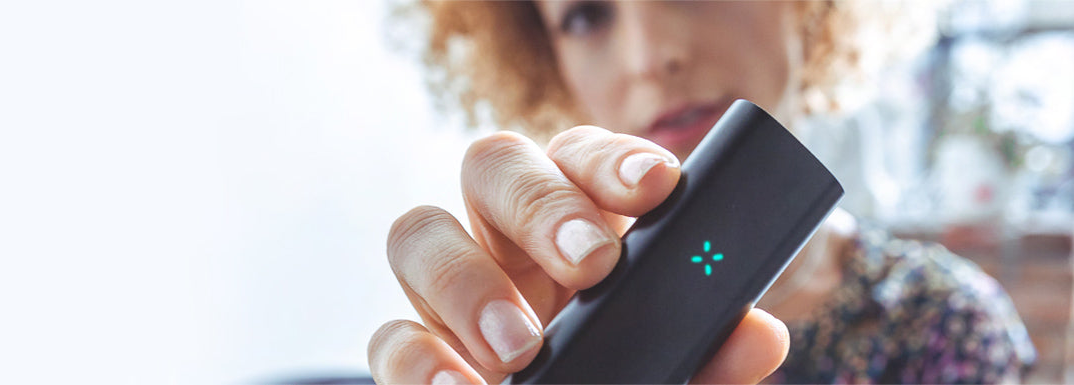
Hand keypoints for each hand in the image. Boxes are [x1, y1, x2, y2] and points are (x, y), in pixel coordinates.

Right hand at [368, 126, 788, 383]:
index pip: (578, 155)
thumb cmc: (623, 384)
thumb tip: (758, 332)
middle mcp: (503, 238)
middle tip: (594, 265)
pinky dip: (421, 361)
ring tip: (523, 349)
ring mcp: (448, 291)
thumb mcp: (678, 374)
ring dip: (469, 282)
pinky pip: (389, 336)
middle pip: (492, 165)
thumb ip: (711, 354)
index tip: (658, 188)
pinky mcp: (411, 349)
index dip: (612, 160)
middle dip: (540, 203)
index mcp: (572, 223)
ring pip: (418, 230)